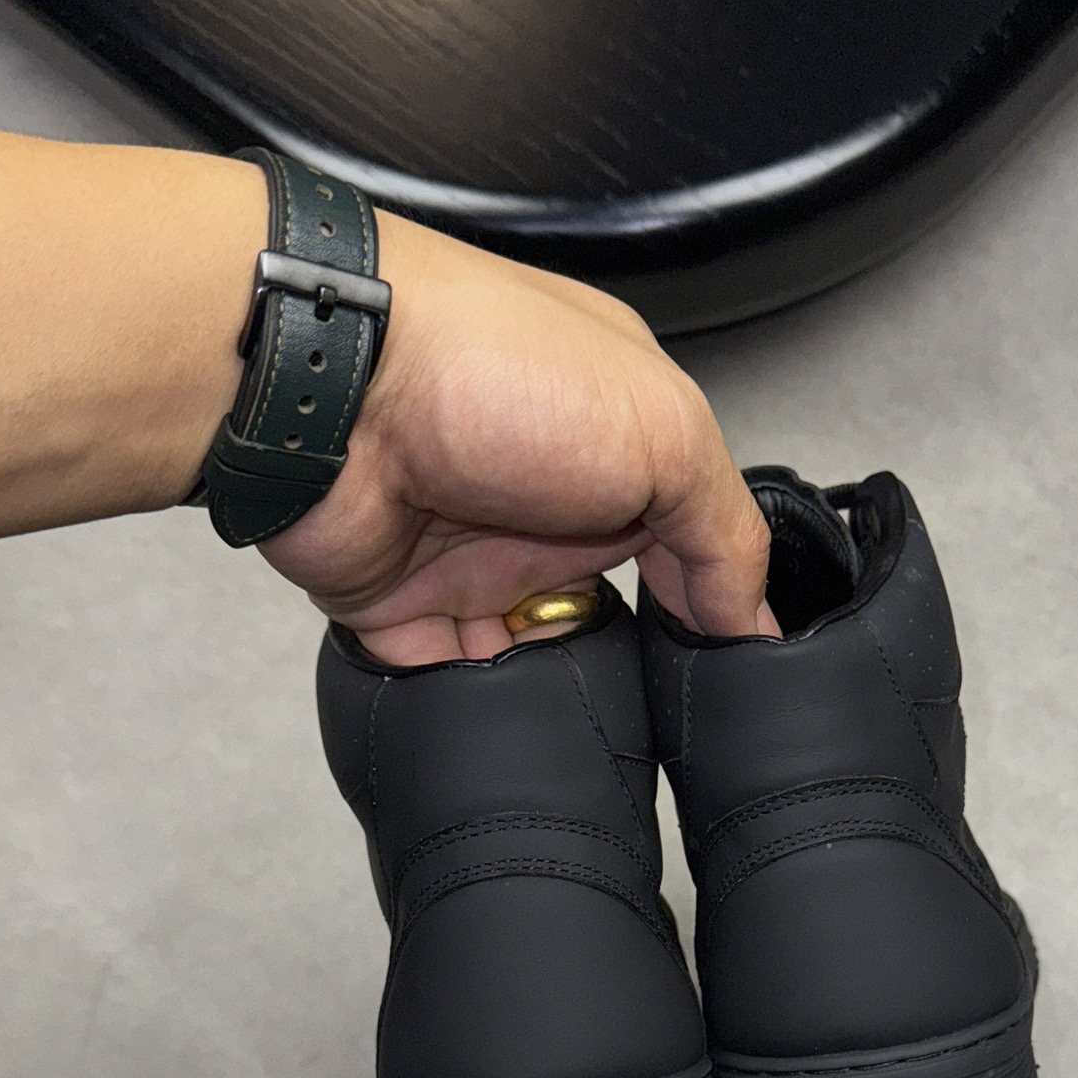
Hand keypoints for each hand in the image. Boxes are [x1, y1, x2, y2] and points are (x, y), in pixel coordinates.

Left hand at [259, 216, 777, 662]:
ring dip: (553, 686)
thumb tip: (748, 619)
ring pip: (528, 653)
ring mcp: (465, 549)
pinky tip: (500, 711)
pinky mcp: (394, 602)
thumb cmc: (486, 365)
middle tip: (654, 694)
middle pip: (609, 603)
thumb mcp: (665, 435)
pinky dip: (470, 703)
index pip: (681, 533)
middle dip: (631, 655)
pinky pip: (442, 677)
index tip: (728, 656)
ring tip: (578, 709)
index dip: (708, 596)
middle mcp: (539, 492)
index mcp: (612, 435)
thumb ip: (723, 532)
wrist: (329, 389)